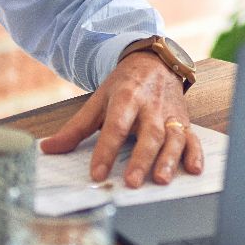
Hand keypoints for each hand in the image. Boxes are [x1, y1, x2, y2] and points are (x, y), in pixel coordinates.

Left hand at [39, 49, 203, 187]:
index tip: (97, 173)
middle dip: (141, 158)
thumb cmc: (125, 85)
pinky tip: (193, 169)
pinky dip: (196, 154)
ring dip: (169, 159)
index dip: (106, 151)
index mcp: (126, 98)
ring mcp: (170, 115)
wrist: (155, 62)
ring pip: (173, 137)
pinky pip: (193, 138)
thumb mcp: (98, 101)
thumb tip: (48, 148)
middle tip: (131, 181)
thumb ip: (76, 128)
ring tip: (160, 179)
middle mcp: (151, 106)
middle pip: (149, 134)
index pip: (115, 126)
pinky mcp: (184, 122)